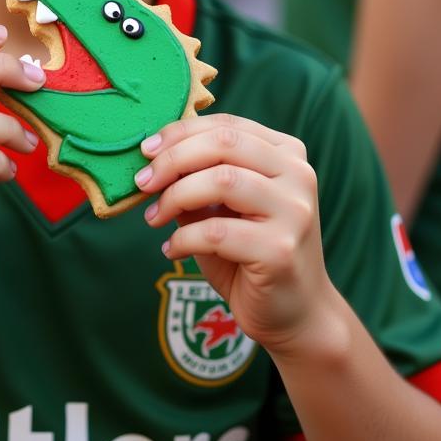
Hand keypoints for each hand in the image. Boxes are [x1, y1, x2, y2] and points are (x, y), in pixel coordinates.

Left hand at [136, 113, 338, 354]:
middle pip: (223, 144)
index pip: (227, 126)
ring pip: (222, 180)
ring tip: (154, 218)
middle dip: (172, 159)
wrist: (297, 314)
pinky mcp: (280, 250)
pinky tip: (172, 250)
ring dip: (175, 197)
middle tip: (143, 182)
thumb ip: (199, 177)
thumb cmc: (251, 255)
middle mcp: (298, 174)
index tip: (146, 151)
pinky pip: (216, 232)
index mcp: (286, 153)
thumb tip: (151, 156)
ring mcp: (294, 211)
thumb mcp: (224, 207)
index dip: (180, 132)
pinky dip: (183, 239)